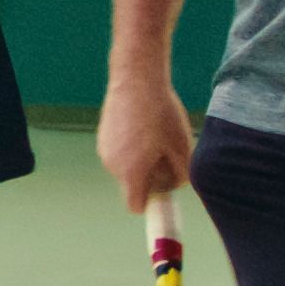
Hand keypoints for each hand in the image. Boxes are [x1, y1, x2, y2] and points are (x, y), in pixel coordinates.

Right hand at [95, 74, 184, 212]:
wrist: (136, 79)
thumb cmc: (161, 113)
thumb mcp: (182, 146)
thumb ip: (181, 174)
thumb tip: (176, 184)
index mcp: (132, 172)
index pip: (136, 206)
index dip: (151, 202)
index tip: (164, 189)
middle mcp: (113, 166)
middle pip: (132, 185)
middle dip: (149, 176)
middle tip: (165, 153)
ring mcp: (105, 150)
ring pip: (125, 167)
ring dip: (139, 160)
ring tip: (154, 135)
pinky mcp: (102, 135)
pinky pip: (119, 152)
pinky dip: (130, 147)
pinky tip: (142, 125)